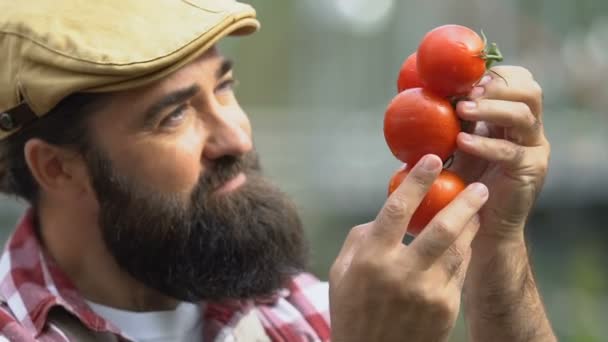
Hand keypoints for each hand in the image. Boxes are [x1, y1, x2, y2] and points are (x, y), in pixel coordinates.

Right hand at [329, 155, 488, 341]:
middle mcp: (401, 272)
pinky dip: (464, 251)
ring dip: (471, 224)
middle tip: (478, 185)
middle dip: (464, 201)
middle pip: (441, 226)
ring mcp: (428, 291)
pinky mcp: (446, 308)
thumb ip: (362, 238)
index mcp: (371, 258)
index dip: (417, 180)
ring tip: (479, 208)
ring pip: (458, 247)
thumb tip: (386, 213)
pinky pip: (459, 271)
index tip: (432, 160)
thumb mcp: (342, 272)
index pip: (398, 209)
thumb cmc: (352, 311)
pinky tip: (467, 240)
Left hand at [451, 66, 549, 244]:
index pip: (518, 80)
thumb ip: (446, 120)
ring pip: (523, 114)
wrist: (480, 225)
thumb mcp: (453, 145)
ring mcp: (534, 148)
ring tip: (461, 110)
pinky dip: (485, 144)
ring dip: (490, 109)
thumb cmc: (461, 182)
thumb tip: (409, 92)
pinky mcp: (531, 170)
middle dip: (497, 87)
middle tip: (467, 93)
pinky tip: (462, 142)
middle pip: (529, 90)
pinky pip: (511, 151)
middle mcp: (529, 128)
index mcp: (512, 117)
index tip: (466, 79)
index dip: (495, 75)